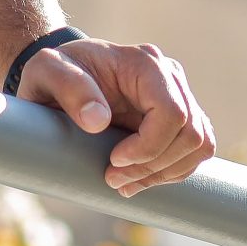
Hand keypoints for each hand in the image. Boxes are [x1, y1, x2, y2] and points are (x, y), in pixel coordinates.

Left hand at [17, 38, 216, 195]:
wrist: (61, 75)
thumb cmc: (55, 71)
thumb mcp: (47, 71)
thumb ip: (68, 87)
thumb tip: (98, 121)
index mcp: (144, 63)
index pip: (172, 112)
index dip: (149, 146)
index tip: (113, 160)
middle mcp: (168, 76)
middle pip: (191, 134)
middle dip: (154, 166)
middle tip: (113, 178)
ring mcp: (177, 95)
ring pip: (199, 145)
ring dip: (165, 173)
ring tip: (125, 182)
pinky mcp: (177, 116)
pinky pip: (194, 151)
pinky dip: (171, 172)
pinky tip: (139, 178)